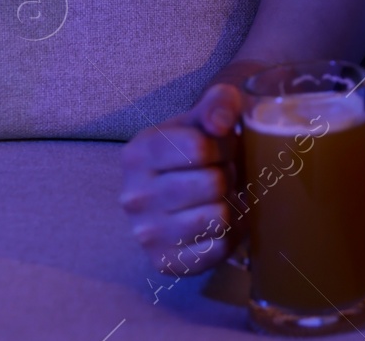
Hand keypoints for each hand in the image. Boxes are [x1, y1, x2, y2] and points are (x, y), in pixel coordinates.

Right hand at [119, 81, 244, 275]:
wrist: (190, 185)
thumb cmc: (201, 146)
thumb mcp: (208, 114)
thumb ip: (220, 102)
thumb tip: (221, 123)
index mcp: (138, 153)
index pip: (199, 148)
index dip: (224, 145)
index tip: (221, 147)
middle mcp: (133, 196)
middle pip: (213, 184)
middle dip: (229, 175)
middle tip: (223, 173)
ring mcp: (146, 234)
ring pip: (219, 218)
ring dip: (231, 204)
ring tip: (219, 196)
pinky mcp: (165, 263)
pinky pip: (218, 249)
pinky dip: (231, 234)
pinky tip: (218, 221)